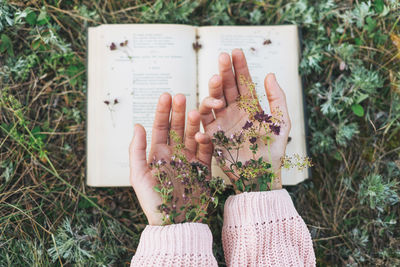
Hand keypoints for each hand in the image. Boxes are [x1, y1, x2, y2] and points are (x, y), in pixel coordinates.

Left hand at [129, 93, 212, 224]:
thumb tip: (137, 125)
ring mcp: (190, 159)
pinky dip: (205, 141)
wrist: (175, 223)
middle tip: (180, 96)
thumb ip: (137, 150)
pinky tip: (202, 134)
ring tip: (194, 110)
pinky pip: (206, 151)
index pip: (160, 127)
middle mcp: (175, 153)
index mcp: (158, 153)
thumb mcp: (139, 175)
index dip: (162, 112)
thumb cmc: (154, 201)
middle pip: (177, 127)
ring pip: (192, 135)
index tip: (165, 96)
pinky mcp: (204, 168)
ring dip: (193, 123)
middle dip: (178, 112)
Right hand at [199, 49, 290, 189]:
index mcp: (250, 107)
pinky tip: (202, 116)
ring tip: (215, 82)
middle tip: (223, 57)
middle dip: (224, 72)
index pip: (243, 82)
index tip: (236, 51)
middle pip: (227, 88)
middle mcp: (234, 112)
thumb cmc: (274, 151)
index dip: (240, 67)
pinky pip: (204, 127)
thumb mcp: (281, 123)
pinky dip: (201, 122)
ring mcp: (222, 123)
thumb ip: (277, 99)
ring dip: (212, 92)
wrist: (263, 176)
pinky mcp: (213, 137)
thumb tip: (269, 75)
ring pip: (213, 102)